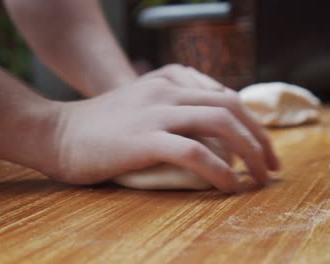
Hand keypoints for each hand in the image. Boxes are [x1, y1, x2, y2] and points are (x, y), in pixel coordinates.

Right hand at [42, 64, 279, 192]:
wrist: (56, 132)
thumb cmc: (97, 126)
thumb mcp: (139, 103)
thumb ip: (170, 106)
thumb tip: (208, 133)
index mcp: (168, 80)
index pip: (225, 95)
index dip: (251, 121)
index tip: (262, 146)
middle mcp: (167, 90)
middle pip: (231, 106)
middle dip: (260, 137)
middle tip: (272, 165)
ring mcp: (155, 112)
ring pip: (220, 123)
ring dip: (249, 152)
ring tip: (260, 178)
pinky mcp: (143, 138)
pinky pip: (194, 151)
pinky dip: (219, 170)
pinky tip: (229, 185)